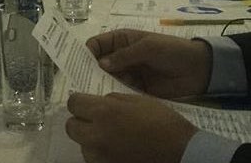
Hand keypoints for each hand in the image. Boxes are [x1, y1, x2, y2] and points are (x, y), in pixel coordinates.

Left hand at [66, 92, 195, 162]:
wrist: (185, 155)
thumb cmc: (164, 124)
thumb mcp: (137, 100)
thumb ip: (113, 100)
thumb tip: (99, 102)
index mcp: (103, 112)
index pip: (73, 103)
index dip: (80, 102)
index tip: (87, 104)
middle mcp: (97, 136)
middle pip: (71, 127)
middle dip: (81, 122)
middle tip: (96, 122)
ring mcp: (101, 158)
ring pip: (82, 146)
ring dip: (91, 141)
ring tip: (110, 139)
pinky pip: (95, 160)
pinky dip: (101, 156)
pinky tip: (116, 152)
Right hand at [85, 29, 210, 97]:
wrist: (198, 70)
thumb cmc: (171, 50)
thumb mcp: (148, 47)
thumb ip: (125, 55)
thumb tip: (100, 64)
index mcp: (120, 40)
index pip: (96, 45)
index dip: (85, 53)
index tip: (77, 66)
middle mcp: (120, 56)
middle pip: (98, 64)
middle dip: (90, 72)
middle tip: (81, 85)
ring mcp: (128, 74)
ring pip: (107, 79)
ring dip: (101, 86)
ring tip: (93, 97)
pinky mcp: (136, 89)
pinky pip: (121, 92)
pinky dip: (114, 97)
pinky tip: (109, 104)